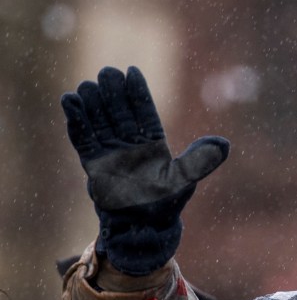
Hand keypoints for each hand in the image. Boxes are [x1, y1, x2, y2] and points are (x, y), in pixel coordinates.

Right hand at [61, 66, 228, 274]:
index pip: (144, 112)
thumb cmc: (165, 205)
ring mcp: (111, 153)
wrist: (141, 229)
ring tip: (87, 85)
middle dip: (113, 93)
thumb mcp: (185, 180)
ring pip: (100, 122)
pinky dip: (77, 123)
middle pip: (120, 113)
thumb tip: (224, 143)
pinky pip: (84, 139)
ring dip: (93, 104)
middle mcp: (131, 145)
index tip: (132, 70)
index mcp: (153, 144)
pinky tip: (70, 102)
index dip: (137, 92)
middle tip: (107, 71)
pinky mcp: (93, 164)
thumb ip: (200, 160)